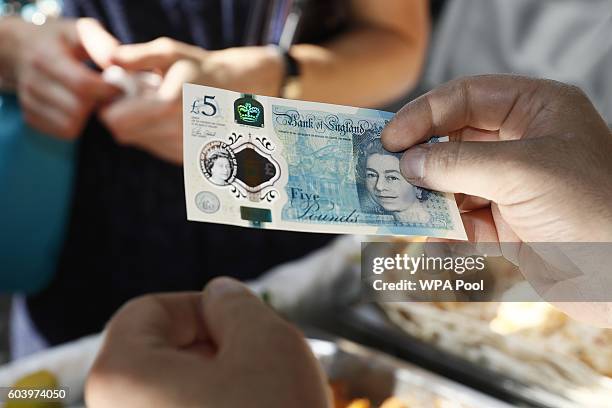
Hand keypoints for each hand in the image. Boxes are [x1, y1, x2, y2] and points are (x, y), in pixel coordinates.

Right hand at [8, 18, 119, 138]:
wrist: (22, 49)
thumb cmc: (60, 40)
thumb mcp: (81, 30)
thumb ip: (102, 45)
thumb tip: (123, 67)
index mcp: (46, 57)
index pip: (83, 84)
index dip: (108, 89)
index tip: (121, 86)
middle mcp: (33, 82)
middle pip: (77, 109)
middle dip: (100, 104)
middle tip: (109, 96)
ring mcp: (29, 102)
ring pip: (71, 125)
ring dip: (89, 116)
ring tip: (94, 100)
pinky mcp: (31, 117)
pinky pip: (63, 132)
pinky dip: (77, 124)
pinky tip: (80, 109)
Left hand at [86, 278, 329, 407]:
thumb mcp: (267, 342)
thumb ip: (238, 303)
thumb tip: (220, 295)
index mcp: (122, 377)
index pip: (147, 311)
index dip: (200, 305)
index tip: (241, 325)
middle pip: (159, 355)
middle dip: (215, 347)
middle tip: (260, 364)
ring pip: (178, 394)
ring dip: (225, 384)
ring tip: (265, 399)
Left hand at [100, 38, 282, 163]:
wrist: (240, 92)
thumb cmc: (200, 68)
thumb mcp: (171, 53)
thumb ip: (138, 57)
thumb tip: (110, 61)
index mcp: (168, 105)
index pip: (115, 122)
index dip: (111, 107)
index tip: (121, 94)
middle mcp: (176, 133)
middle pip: (124, 134)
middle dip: (125, 116)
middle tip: (142, 98)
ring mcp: (183, 149)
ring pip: (140, 142)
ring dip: (142, 126)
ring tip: (162, 106)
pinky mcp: (188, 158)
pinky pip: (156, 148)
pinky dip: (156, 134)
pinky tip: (172, 119)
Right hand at [382, 75, 611, 324]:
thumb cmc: (592, 208)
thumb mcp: (521, 172)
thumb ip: (458, 163)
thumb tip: (407, 163)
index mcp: (536, 110)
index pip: (466, 98)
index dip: (424, 114)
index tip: (391, 137)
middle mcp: (522, 143)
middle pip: (454, 139)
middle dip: (419, 155)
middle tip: (381, 168)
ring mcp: (512, 186)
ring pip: (452, 180)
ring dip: (423, 192)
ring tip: (391, 200)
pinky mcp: (506, 225)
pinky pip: (460, 218)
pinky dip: (438, 223)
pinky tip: (418, 227)